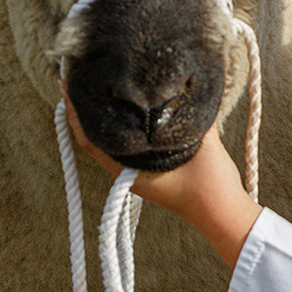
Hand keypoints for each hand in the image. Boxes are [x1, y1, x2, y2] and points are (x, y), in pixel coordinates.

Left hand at [61, 83, 261, 267]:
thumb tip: (182, 84)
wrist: (224, 214)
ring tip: (105, 86)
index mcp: (129, 171)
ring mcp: (139, 172)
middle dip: (89, 109)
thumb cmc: (209, 185)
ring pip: (114, 139)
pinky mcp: (152, 170)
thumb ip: (190, 114)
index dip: (75, 113)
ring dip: (107, 116)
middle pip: (98, 136)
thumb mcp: (201, 143)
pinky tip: (135, 106)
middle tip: (84, 77)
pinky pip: (130, 144)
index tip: (67, 87)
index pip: (90, 139)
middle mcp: (128, 172)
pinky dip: (126, 124)